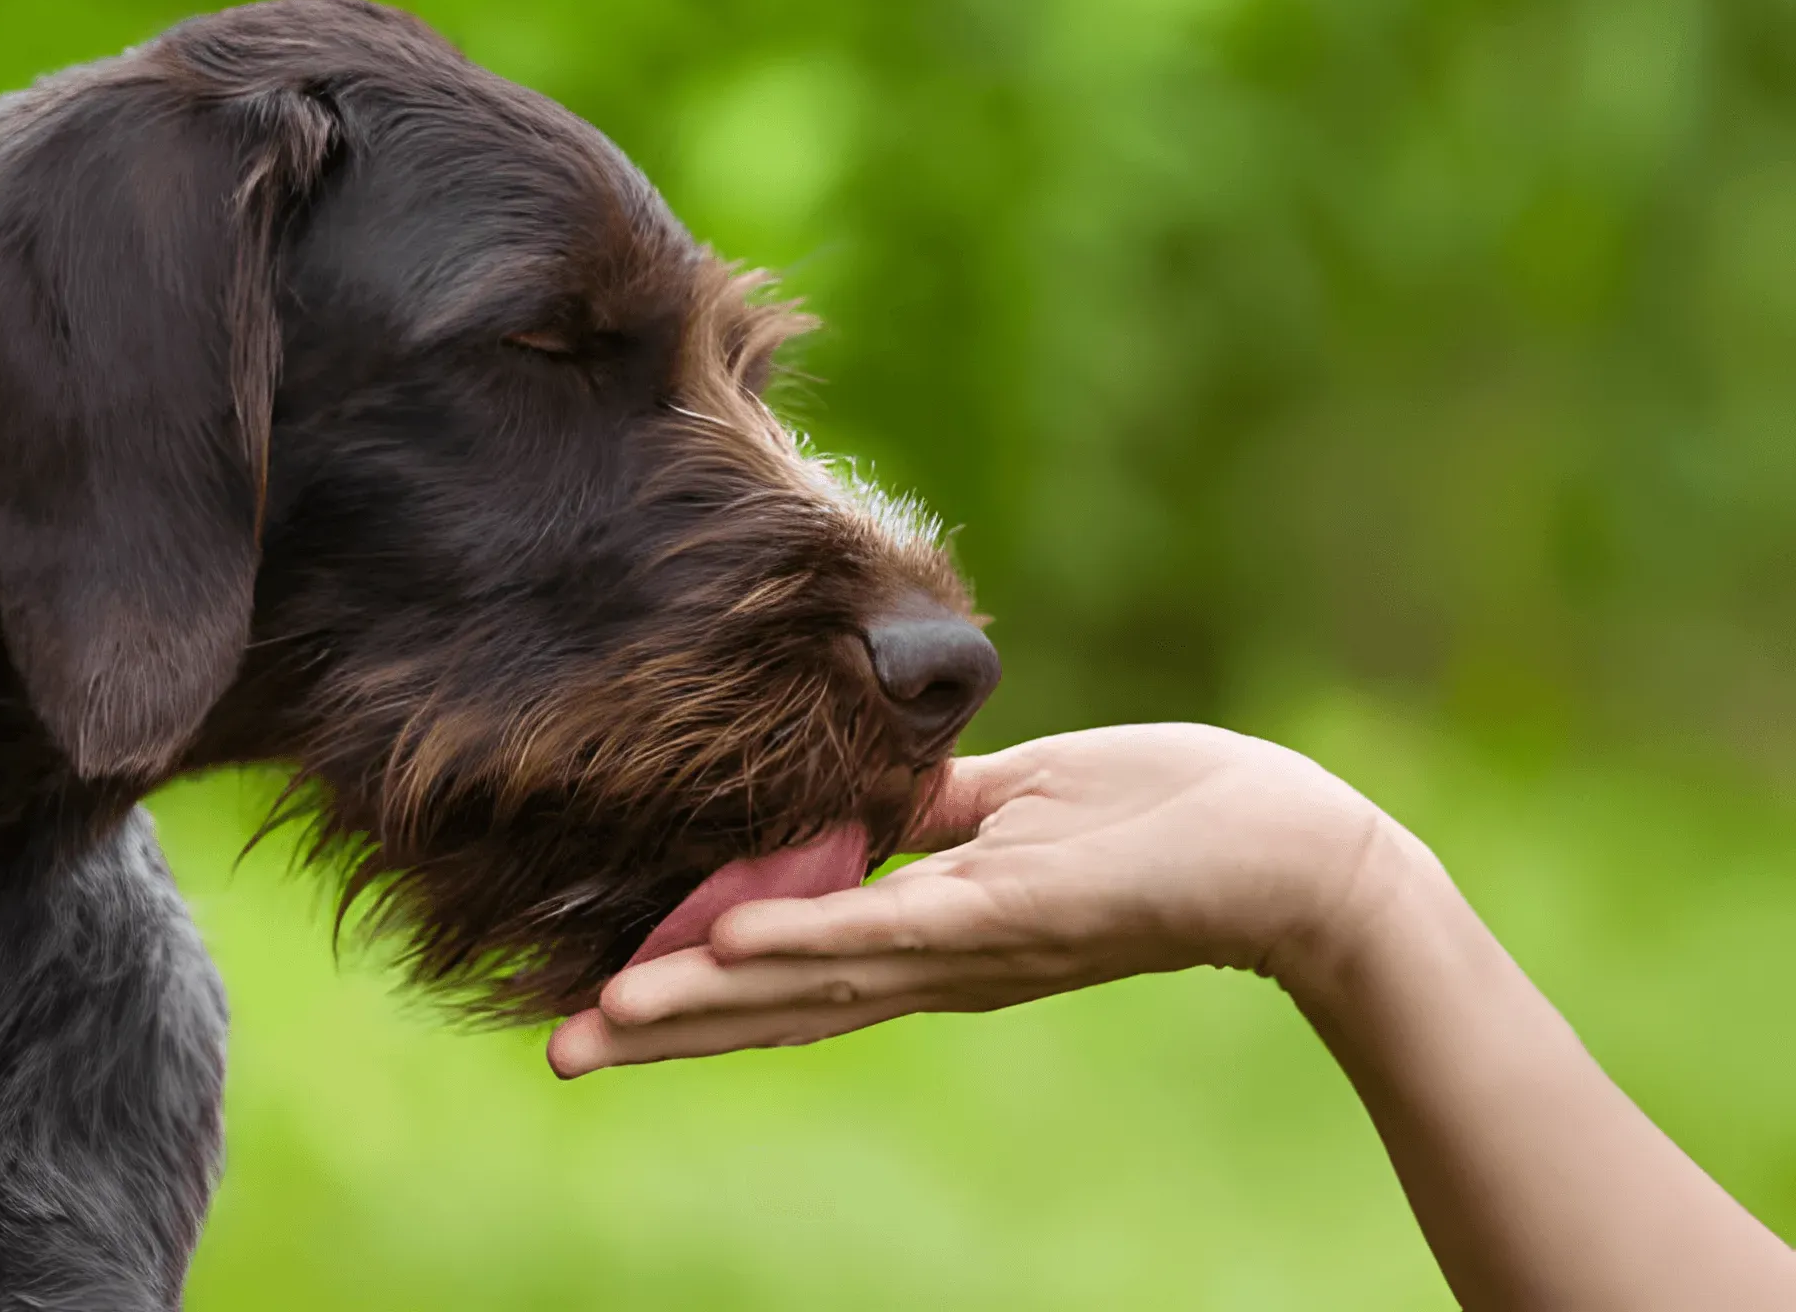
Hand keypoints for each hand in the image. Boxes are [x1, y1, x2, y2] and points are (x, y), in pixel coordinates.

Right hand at [548, 722, 1414, 1076]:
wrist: (1295, 850)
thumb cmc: (1165, 817)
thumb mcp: (1019, 809)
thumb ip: (930, 817)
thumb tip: (858, 799)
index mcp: (932, 936)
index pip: (790, 974)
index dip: (694, 992)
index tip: (597, 1004)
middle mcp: (939, 962)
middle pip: (782, 1005)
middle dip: (667, 1027)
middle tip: (559, 1055)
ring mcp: (975, 944)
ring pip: (820, 980)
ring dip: (710, 997)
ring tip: (611, 1009)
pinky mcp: (1022, 914)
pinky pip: (901, 930)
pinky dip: (813, 939)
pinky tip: (734, 945)